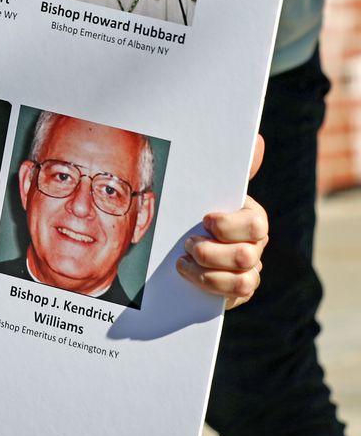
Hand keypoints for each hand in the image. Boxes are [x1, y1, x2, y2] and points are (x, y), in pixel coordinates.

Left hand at [175, 135, 267, 309]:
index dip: (228, 225)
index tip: (204, 219)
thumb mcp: (206, 187)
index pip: (255, 224)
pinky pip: (236, 295)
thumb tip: (257, 141)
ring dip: (208, 271)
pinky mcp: (237, 291)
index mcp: (250, 218)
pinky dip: (209, 286)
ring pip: (244, 279)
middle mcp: (255, 245)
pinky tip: (187, 274)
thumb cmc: (195, 208)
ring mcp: (249, 270)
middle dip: (211, 251)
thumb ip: (230, 168)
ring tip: (183, 261)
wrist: (179, 240)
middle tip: (187, 243)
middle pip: (247, 254)